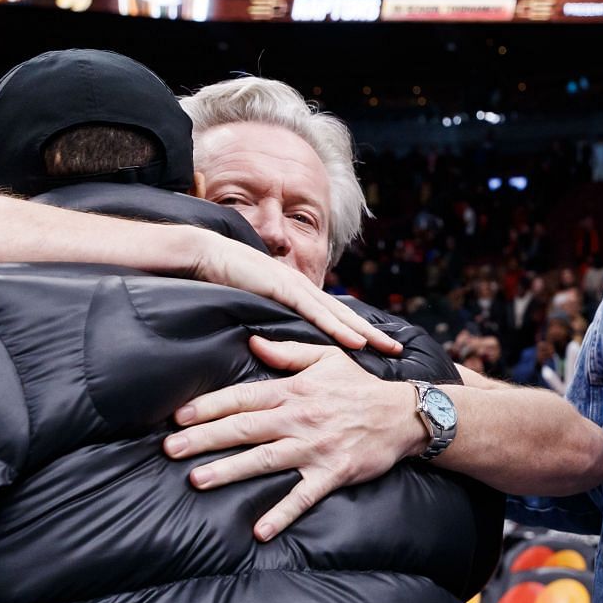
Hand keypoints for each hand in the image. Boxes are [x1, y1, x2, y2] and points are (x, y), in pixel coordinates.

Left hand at [166, 337, 427, 540]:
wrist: (405, 415)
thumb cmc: (361, 386)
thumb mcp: (326, 358)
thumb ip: (287, 352)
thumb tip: (251, 343)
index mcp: (294, 390)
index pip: (243, 397)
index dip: (209, 406)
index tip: (178, 416)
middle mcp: (299, 418)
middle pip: (244, 428)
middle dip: (205, 438)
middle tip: (170, 449)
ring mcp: (315, 448)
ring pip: (265, 460)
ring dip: (230, 471)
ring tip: (198, 480)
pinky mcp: (332, 473)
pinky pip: (303, 496)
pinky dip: (282, 513)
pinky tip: (259, 530)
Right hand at [184, 233, 398, 354]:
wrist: (205, 254)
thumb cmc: (224, 277)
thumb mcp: (253, 300)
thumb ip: (268, 314)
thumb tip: (277, 338)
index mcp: (297, 290)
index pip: (333, 313)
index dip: (356, 328)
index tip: (377, 344)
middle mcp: (303, 287)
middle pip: (345, 314)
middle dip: (373, 332)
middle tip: (397, 349)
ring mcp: (296, 287)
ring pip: (338, 315)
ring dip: (365, 332)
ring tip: (388, 348)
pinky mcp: (285, 290)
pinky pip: (317, 313)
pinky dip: (338, 328)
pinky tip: (357, 342)